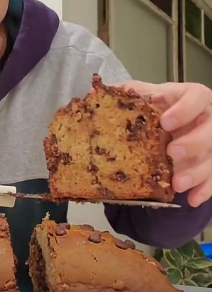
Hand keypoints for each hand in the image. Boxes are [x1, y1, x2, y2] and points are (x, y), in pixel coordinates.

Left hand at [116, 80, 211, 206]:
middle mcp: (205, 119)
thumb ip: (125, 94)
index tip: (165, 122)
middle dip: (193, 142)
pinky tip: (191, 199)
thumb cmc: (158, 108)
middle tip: (171, 153)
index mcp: (189, 98)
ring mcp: (209, 143)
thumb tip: (91, 92)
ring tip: (177, 184)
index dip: (185, 110)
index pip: (196, 97)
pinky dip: (204, 190)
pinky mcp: (209, 164)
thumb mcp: (143, 97)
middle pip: (210, 130)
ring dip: (197, 172)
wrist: (170, 124)